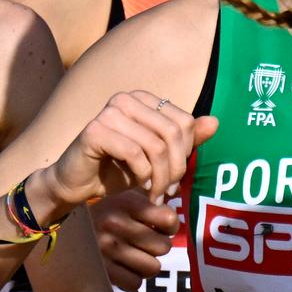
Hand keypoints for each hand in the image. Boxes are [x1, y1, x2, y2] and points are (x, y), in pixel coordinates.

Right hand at [42, 91, 215, 215]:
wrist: (76, 183)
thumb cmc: (116, 168)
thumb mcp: (156, 156)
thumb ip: (183, 140)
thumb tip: (215, 122)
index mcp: (143, 100)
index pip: (184, 122)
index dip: (186, 154)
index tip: (176, 177)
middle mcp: (126, 99)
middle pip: (173, 133)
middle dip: (175, 168)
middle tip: (167, 191)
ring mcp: (109, 112)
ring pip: (155, 146)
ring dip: (160, 177)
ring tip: (155, 192)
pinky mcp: (95, 130)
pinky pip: (134, 153)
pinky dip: (141, 175)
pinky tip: (138, 185)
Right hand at [92, 189, 181, 291]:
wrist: (62, 229)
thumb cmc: (104, 214)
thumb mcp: (122, 198)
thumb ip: (149, 202)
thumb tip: (176, 219)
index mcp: (124, 202)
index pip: (169, 219)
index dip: (170, 227)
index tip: (160, 228)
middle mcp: (115, 223)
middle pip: (164, 246)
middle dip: (157, 247)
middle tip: (145, 244)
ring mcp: (106, 247)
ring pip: (152, 267)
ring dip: (147, 264)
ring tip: (135, 256)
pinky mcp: (100, 269)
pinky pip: (135, 283)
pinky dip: (133, 279)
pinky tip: (124, 269)